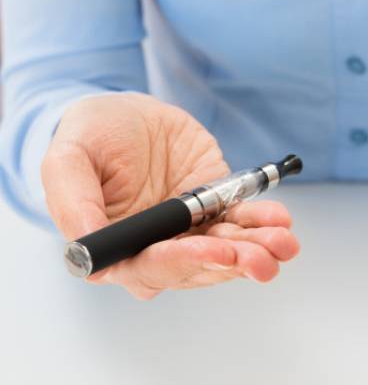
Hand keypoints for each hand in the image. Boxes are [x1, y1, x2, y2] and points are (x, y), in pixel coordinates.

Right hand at [42, 93, 298, 298]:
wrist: (129, 116)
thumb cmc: (91, 137)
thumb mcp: (68, 157)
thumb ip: (72, 200)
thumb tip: (85, 245)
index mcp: (117, 249)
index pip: (151, 268)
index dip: (184, 262)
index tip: (216, 251)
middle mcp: (156, 249)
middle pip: (198, 267)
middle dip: (233, 262)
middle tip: (262, 257)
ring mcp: (190, 232)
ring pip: (227, 251)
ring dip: (257, 250)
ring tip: (282, 242)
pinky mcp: (215, 211)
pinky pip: (241, 222)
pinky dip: (262, 224)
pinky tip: (280, 221)